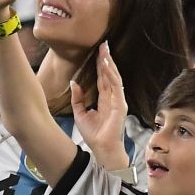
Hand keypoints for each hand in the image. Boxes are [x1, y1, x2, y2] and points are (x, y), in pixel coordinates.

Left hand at [71, 42, 130, 166]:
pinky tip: (107, 65)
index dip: (99, 65)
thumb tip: (74, 83)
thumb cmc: (94, 135)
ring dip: (109, 64)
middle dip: (106, 59)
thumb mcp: (80, 114)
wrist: (102, 149)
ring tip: (105, 51)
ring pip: (114, 77)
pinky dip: (112, 75)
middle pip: (109, 74)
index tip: (97, 52)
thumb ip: (78, 99)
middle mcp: (112, 98)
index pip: (102, 78)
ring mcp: (117, 100)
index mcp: (103, 100)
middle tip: (103, 44)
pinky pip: (116, 86)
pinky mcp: (120, 105)